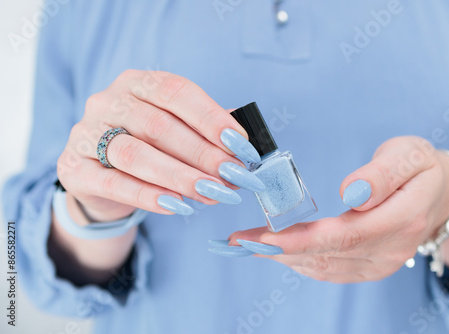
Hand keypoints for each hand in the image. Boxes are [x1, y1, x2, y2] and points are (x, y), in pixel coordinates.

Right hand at [57, 70, 262, 221]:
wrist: (102, 177)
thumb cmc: (148, 146)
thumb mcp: (175, 129)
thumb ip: (206, 130)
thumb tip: (247, 141)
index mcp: (137, 83)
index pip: (176, 92)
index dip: (211, 117)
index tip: (242, 144)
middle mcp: (107, 101)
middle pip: (159, 126)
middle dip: (203, 154)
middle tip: (234, 177)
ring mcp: (85, 134)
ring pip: (135, 155)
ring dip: (180, 176)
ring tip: (213, 193)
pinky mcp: (73, 169)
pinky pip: (113, 184)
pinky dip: (148, 196)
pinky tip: (177, 206)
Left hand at [228, 136, 448, 282]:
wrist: (439, 194)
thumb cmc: (419, 167)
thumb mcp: (409, 155)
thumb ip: (383, 174)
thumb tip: (352, 192)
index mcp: (403, 219)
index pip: (347, 236)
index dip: (303, 239)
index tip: (265, 238)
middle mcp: (392, 250)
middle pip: (329, 255)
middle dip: (279, 250)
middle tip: (239, 240)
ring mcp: (381, 263)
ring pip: (325, 267)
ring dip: (283, 257)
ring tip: (248, 243)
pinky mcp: (370, 267)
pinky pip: (330, 271)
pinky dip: (299, 261)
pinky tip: (276, 251)